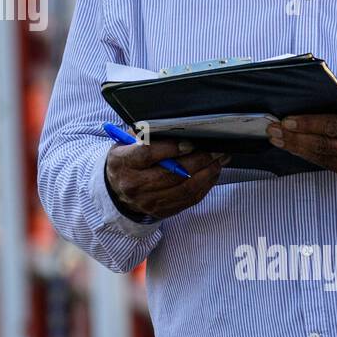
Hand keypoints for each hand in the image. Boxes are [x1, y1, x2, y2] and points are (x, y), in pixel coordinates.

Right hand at [104, 138, 227, 221]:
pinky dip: (204, 186)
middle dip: (198, 160)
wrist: (117, 191)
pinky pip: (189, 199)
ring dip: (206, 173)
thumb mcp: (126, 143)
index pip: (147, 154)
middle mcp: (134, 185)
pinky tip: (211, 174)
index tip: (189, 143)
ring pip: (184, 188)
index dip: (170, 148)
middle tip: (214, 150)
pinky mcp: (162, 211)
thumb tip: (173, 126)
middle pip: (172, 173)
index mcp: (123, 163)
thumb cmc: (127, 161)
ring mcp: (149, 201)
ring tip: (218, 160)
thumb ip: (145, 134)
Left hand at [265, 93, 336, 183]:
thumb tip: (323, 96)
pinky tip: (296, 150)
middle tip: (273, 131)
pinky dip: (309, 158)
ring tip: (278, 140)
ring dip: (297, 149)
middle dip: (294, 138)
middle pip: (322, 144)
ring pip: (322, 158)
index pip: (332, 125)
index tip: (287, 120)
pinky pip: (329, 166)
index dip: (308, 124)